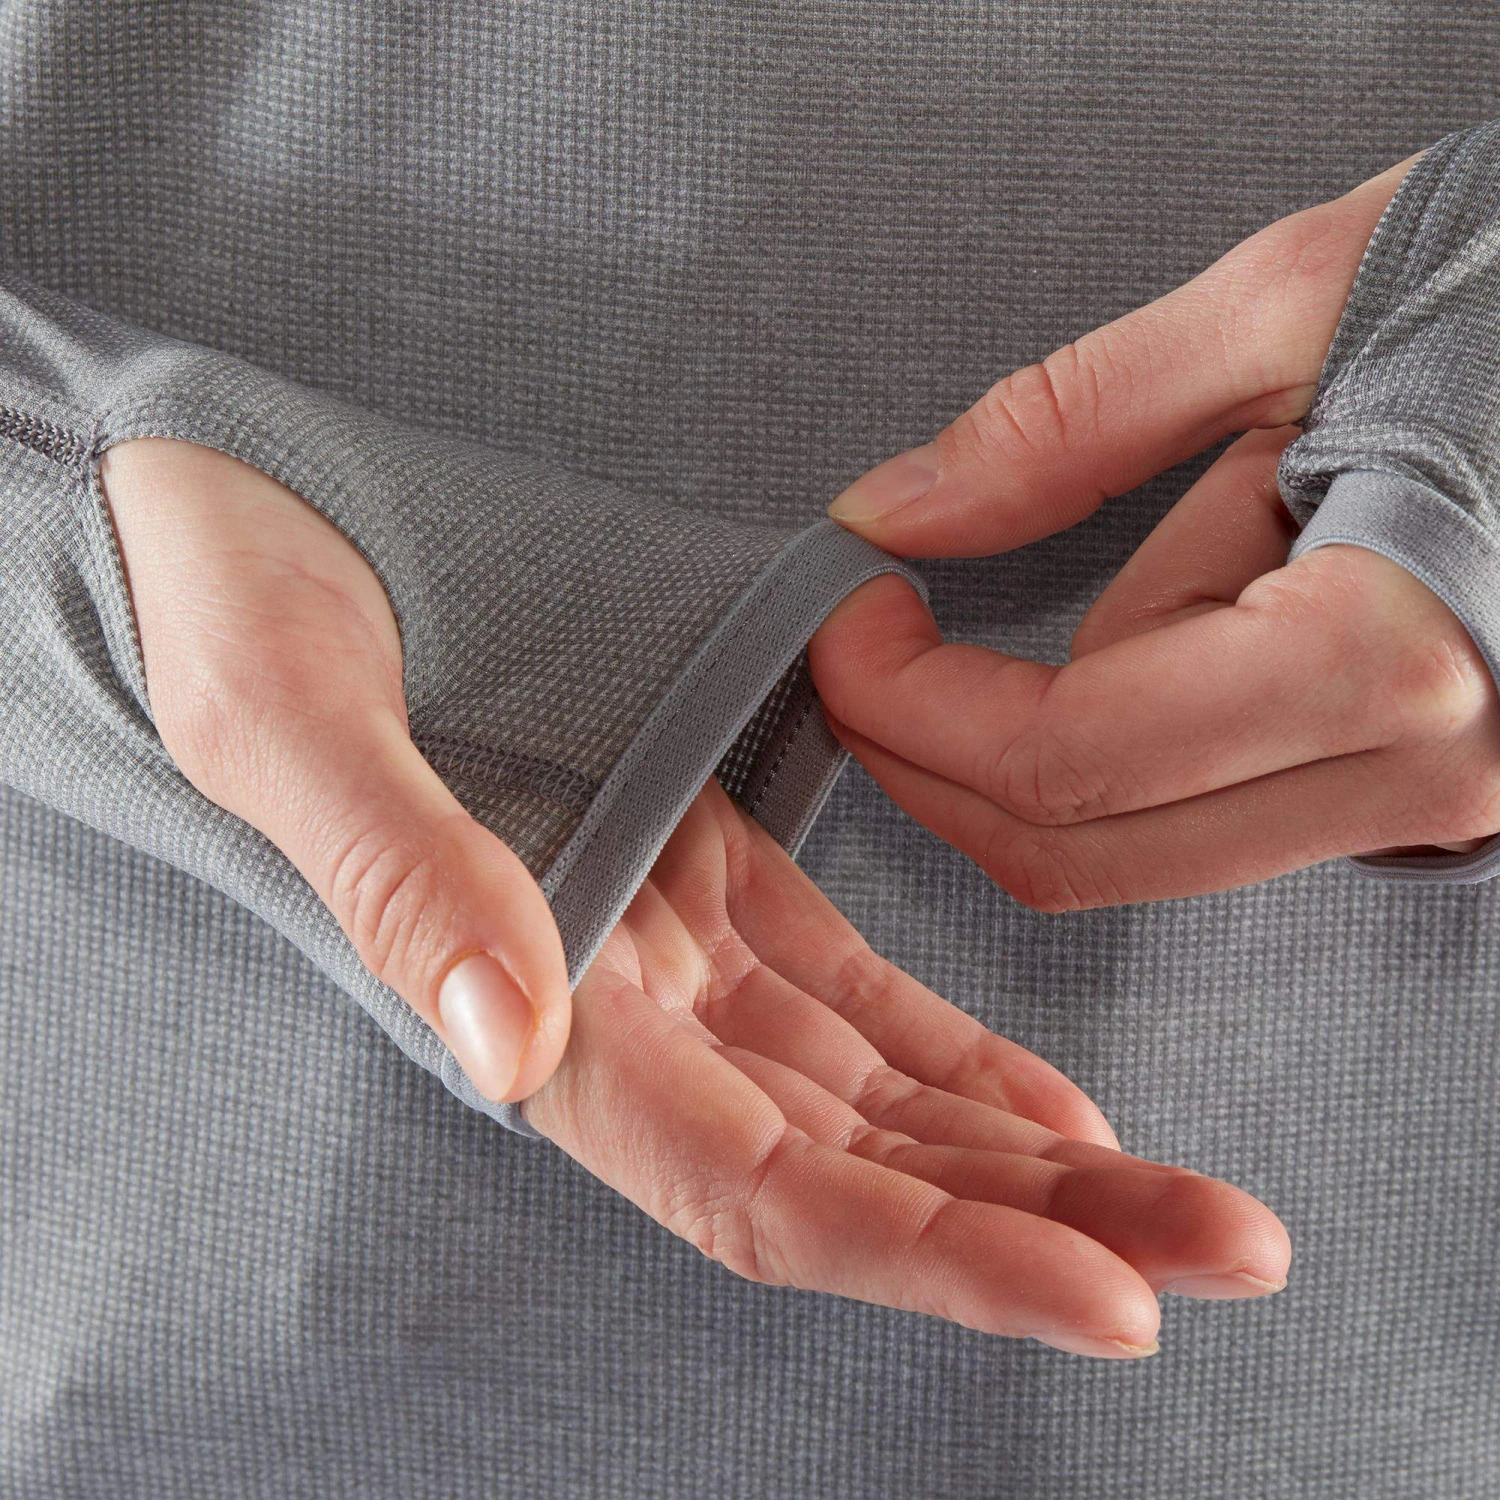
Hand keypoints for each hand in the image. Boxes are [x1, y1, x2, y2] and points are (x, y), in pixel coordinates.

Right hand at [106, 439, 1289, 1351]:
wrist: (240, 528)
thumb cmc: (223, 603)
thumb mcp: (286, 708)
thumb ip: (400, 868)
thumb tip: (513, 1036)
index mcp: (516, 994)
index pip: (748, 1182)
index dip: (920, 1251)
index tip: (1097, 1299)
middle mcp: (604, 998)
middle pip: (844, 1168)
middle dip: (1032, 1231)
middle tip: (1222, 1256)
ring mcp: (661, 935)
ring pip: (865, 1092)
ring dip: (1020, 1155)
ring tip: (1177, 1205)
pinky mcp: (696, 860)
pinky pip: (842, 992)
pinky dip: (949, 1053)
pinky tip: (1048, 1103)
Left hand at [809, 153, 1499, 905]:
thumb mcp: (1285, 304)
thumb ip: (1065, 426)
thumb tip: (896, 516)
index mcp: (1389, 659)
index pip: (1067, 760)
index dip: (912, 707)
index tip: (845, 623)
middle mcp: (1422, 772)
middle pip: (1086, 849)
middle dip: (936, 758)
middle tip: (869, 648)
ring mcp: (1433, 800)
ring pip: (1144, 850)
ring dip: (1025, 751)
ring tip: (1015, 616)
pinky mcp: (1420, 786)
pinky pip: (1216, 811)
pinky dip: (1124, 749)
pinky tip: (1132, 643)